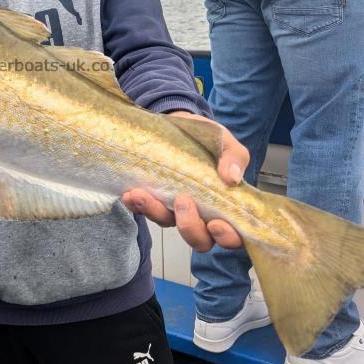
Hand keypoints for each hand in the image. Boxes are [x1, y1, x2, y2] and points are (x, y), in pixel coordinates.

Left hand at [122, 111, 246, 251]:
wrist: (181, 124)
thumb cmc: (208, 140)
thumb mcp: (225, 143)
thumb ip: (234, 158)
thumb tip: (232, 178)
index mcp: (225, 207)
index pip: (232, 235)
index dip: (226, 238)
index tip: (216, 224)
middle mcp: (200, 215)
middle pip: (199, 239)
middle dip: (189, 227)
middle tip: (182, 200)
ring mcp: (175, 209)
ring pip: (167, 223)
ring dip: (154, 212)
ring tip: (141, 194)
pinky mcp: (154, 199)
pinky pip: (143, 210)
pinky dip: (136, 205)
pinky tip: (130, 194)